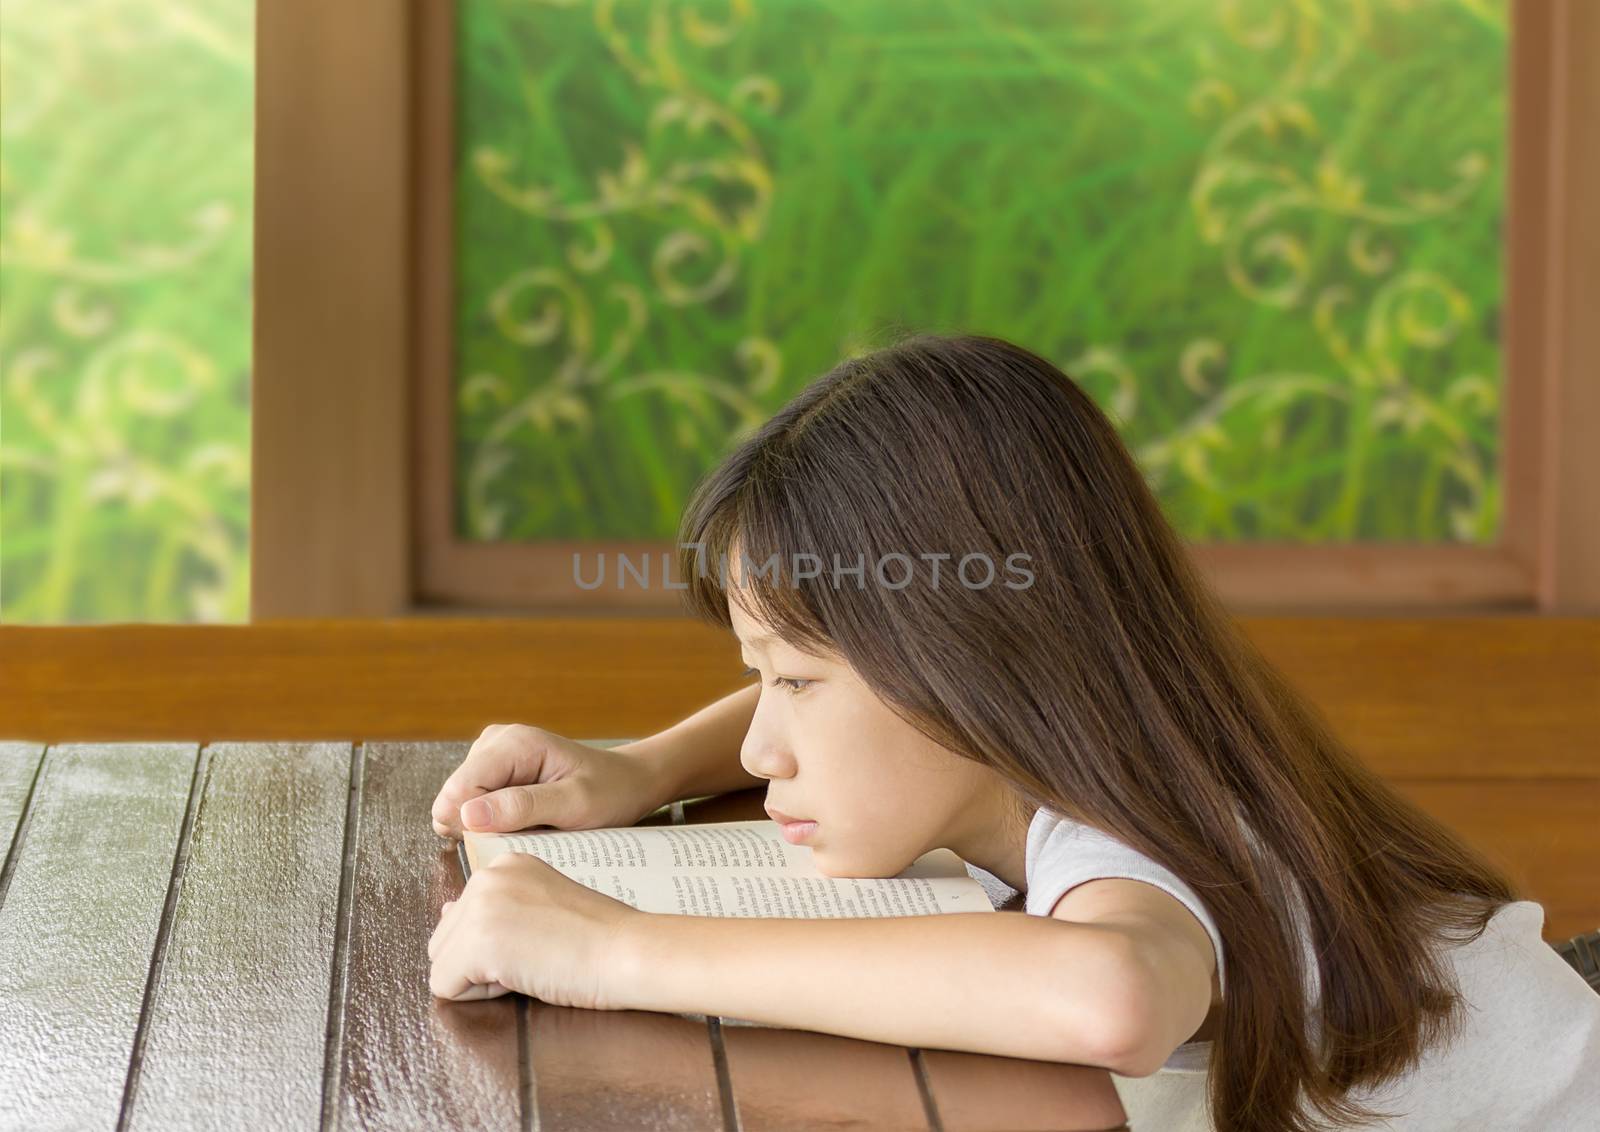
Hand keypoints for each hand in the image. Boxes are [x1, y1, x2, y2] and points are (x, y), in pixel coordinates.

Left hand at [427, 853, 643, 1006]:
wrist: (627, 951)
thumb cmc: (599, 937)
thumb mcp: (541, 906)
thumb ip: (492, 906)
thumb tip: (445, 912)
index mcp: (505, 864)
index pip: (463, 919)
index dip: (497, 944)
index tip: (541, 938)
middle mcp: (486, 877)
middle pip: (444, 941)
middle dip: (479, 961)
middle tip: (536, 954)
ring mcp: (479, 907)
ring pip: (441, 964)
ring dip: (479, 978)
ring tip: (530, 963)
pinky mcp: (477, 943)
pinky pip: (445, 987)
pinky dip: (479, 997)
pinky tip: (523, 976)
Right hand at [431, 724, 669, 838]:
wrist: (628, 783)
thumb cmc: (610, 792)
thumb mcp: (575, 804)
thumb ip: (523, 808)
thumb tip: (468, 816)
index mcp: (514, 744)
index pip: (458, 791)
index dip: (474, 826)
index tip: (511, 839)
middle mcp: (495, 743)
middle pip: (455, 800)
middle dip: (484, 827)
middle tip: (530, 833)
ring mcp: (491, 756)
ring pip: (461, 807)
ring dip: (492, 827)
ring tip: (533, 827)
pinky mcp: (493, 773)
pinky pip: (473, 808)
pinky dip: (496, 824)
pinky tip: (527, 823)